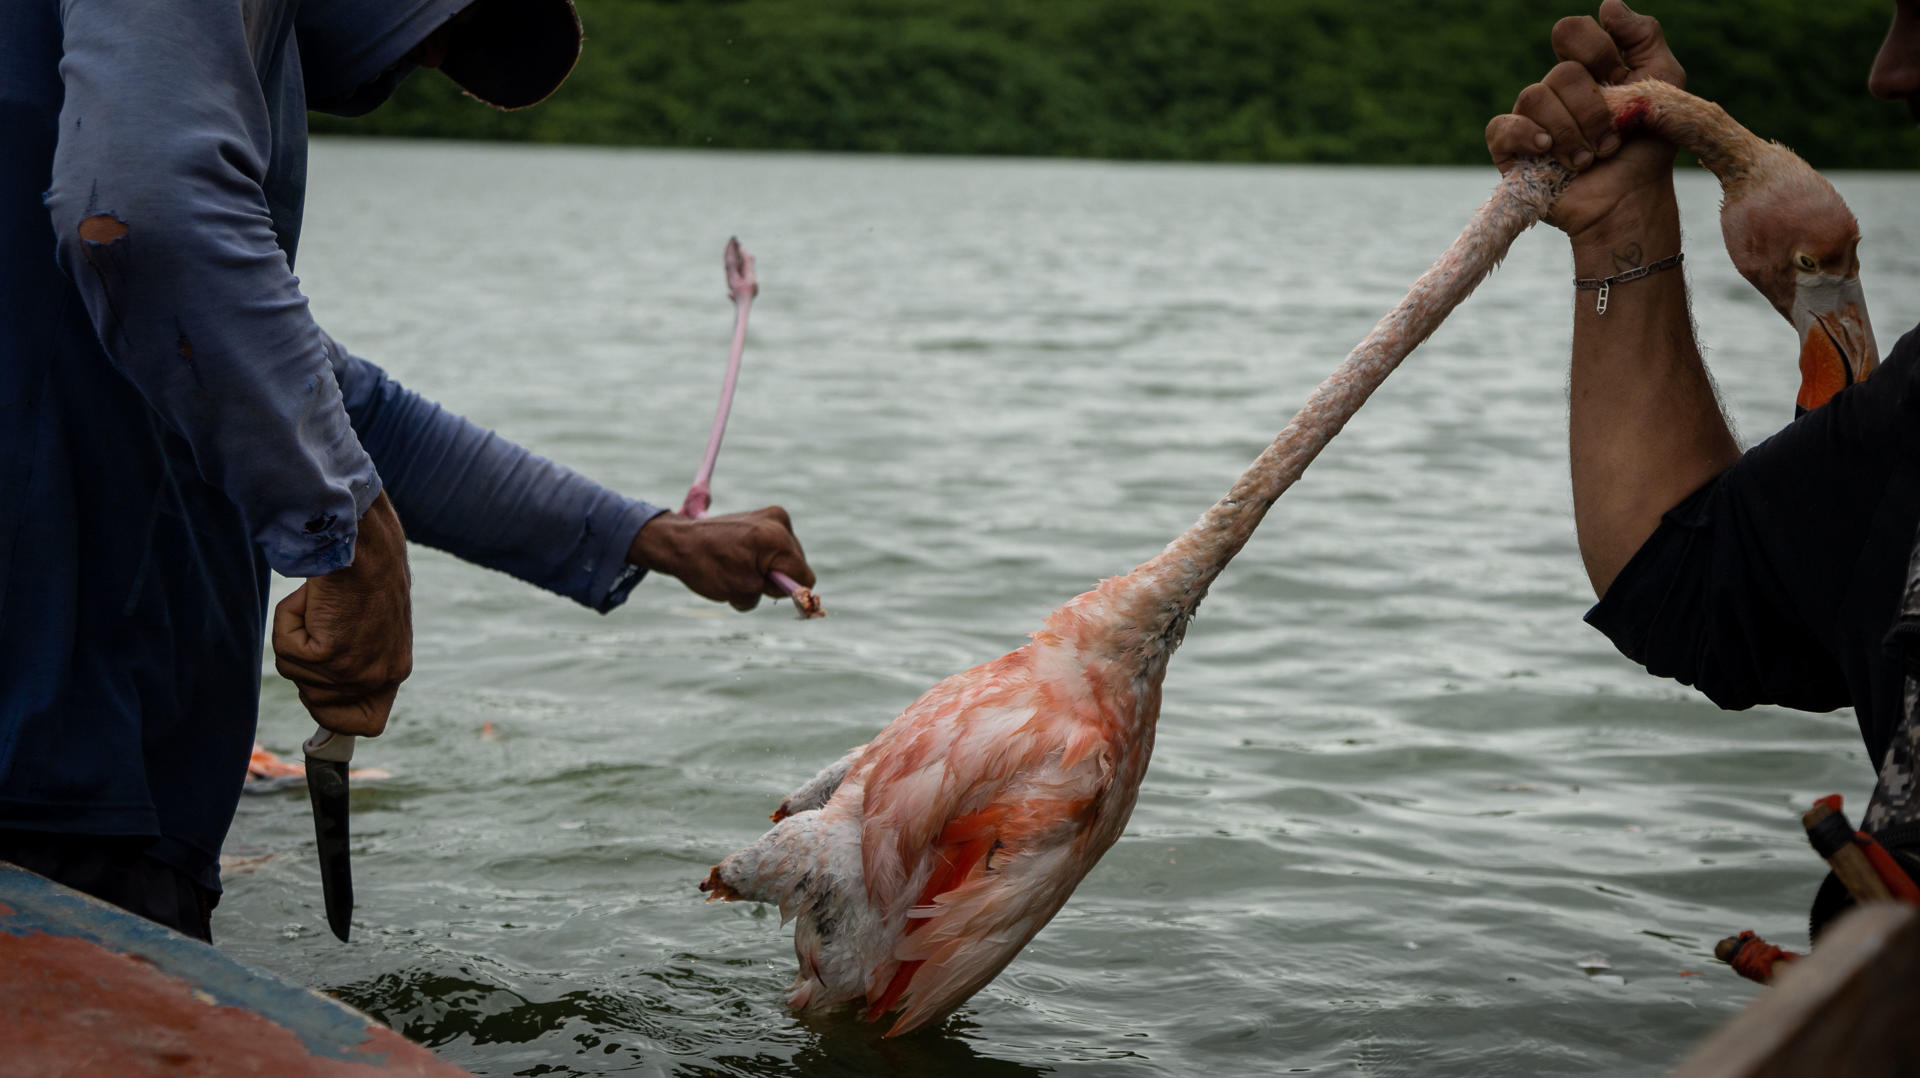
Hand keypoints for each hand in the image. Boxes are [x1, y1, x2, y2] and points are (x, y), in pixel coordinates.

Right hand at [272, 492, 412, 735]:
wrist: (362, 543)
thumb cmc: (362, 573)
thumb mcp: (368, 627)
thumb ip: (352, 659)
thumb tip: (319, 690)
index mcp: (395, 670)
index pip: (368, 724)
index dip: (335, 716)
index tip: (317, 697)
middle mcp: (381, 677)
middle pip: (316, 699)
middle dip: (304, 663)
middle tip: (319, 624)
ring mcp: (356, 670)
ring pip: (294, 672)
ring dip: (294, 635)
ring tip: (321, 605)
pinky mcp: (331, 654)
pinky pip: (286, 650)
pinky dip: (286, 621)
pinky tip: (313, 599)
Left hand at [629, 507, 814, 610]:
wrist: (678, 542)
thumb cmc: (706, 567)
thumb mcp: (743, 590)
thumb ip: (777, 592)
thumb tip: (804, 596)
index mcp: (776, 538)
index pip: (804, 577)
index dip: (787, 592)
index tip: (761, 589)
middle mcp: (779, 521)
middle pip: (797, 566)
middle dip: (775, 579)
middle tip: (743, 578)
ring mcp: (772, 516)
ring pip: (786, 560)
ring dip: (766, 571)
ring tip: (738, 568)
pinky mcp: (764, 517)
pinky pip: (775, 549)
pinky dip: (761, 560)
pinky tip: (738, 558)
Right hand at [1485, 0, 1684, 242]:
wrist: (1629, 201)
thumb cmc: (1648, 147)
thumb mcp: (1664, 82)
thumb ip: (1643, 37)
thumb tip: (1606, 4)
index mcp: (1588, 69)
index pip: (1571, 32)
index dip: (1595, 50)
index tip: (1617, 79)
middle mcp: (1556, 91)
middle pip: (1560, 72)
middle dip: (1592, 108)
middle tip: (1612, 140)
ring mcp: (1530, 121)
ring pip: (1534, 98)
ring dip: (1570, 131)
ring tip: (1589, 159)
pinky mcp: (1510, 153)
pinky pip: (1502, 127)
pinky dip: (1525, 135)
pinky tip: (1547, 150)